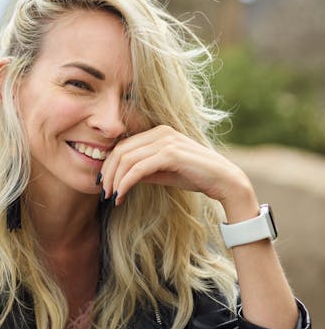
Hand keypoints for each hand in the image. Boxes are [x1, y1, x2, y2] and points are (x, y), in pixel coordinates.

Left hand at [100, 125, 255, 215]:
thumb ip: (144, 169)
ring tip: (112, 197)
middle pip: (121, 150)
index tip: (105, 183)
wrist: (224, 180)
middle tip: (104, 192)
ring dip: (115, 180)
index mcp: (158, 132)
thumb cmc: (195, 176)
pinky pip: (137, 169)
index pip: (124, 145)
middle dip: (108, 172)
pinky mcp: (170, 154)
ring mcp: (166, 141)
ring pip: (127, 159)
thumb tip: (121, 177)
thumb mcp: (164, 171)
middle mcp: (160, 132)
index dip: (109, 164)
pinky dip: (125, 183)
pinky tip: (121, 196)